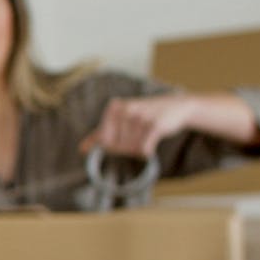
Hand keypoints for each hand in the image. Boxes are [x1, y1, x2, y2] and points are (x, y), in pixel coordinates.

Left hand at [78, 94, 195, 158]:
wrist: (178, 107)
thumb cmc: (145, 115)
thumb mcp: (121, 120)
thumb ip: (100, 134)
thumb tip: (81, 149)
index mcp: (114, 108)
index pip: (105, 141)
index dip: (115, 146)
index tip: (126, 135)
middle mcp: (125, 110)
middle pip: (118, 147)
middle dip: (129, 147)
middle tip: (141, 134)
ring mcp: (140, 117)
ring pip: (132, 150)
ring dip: (140, 149)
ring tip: (148, 134)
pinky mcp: (155, 126)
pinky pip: (144, 150)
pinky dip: (148, 152)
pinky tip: (153, 142)